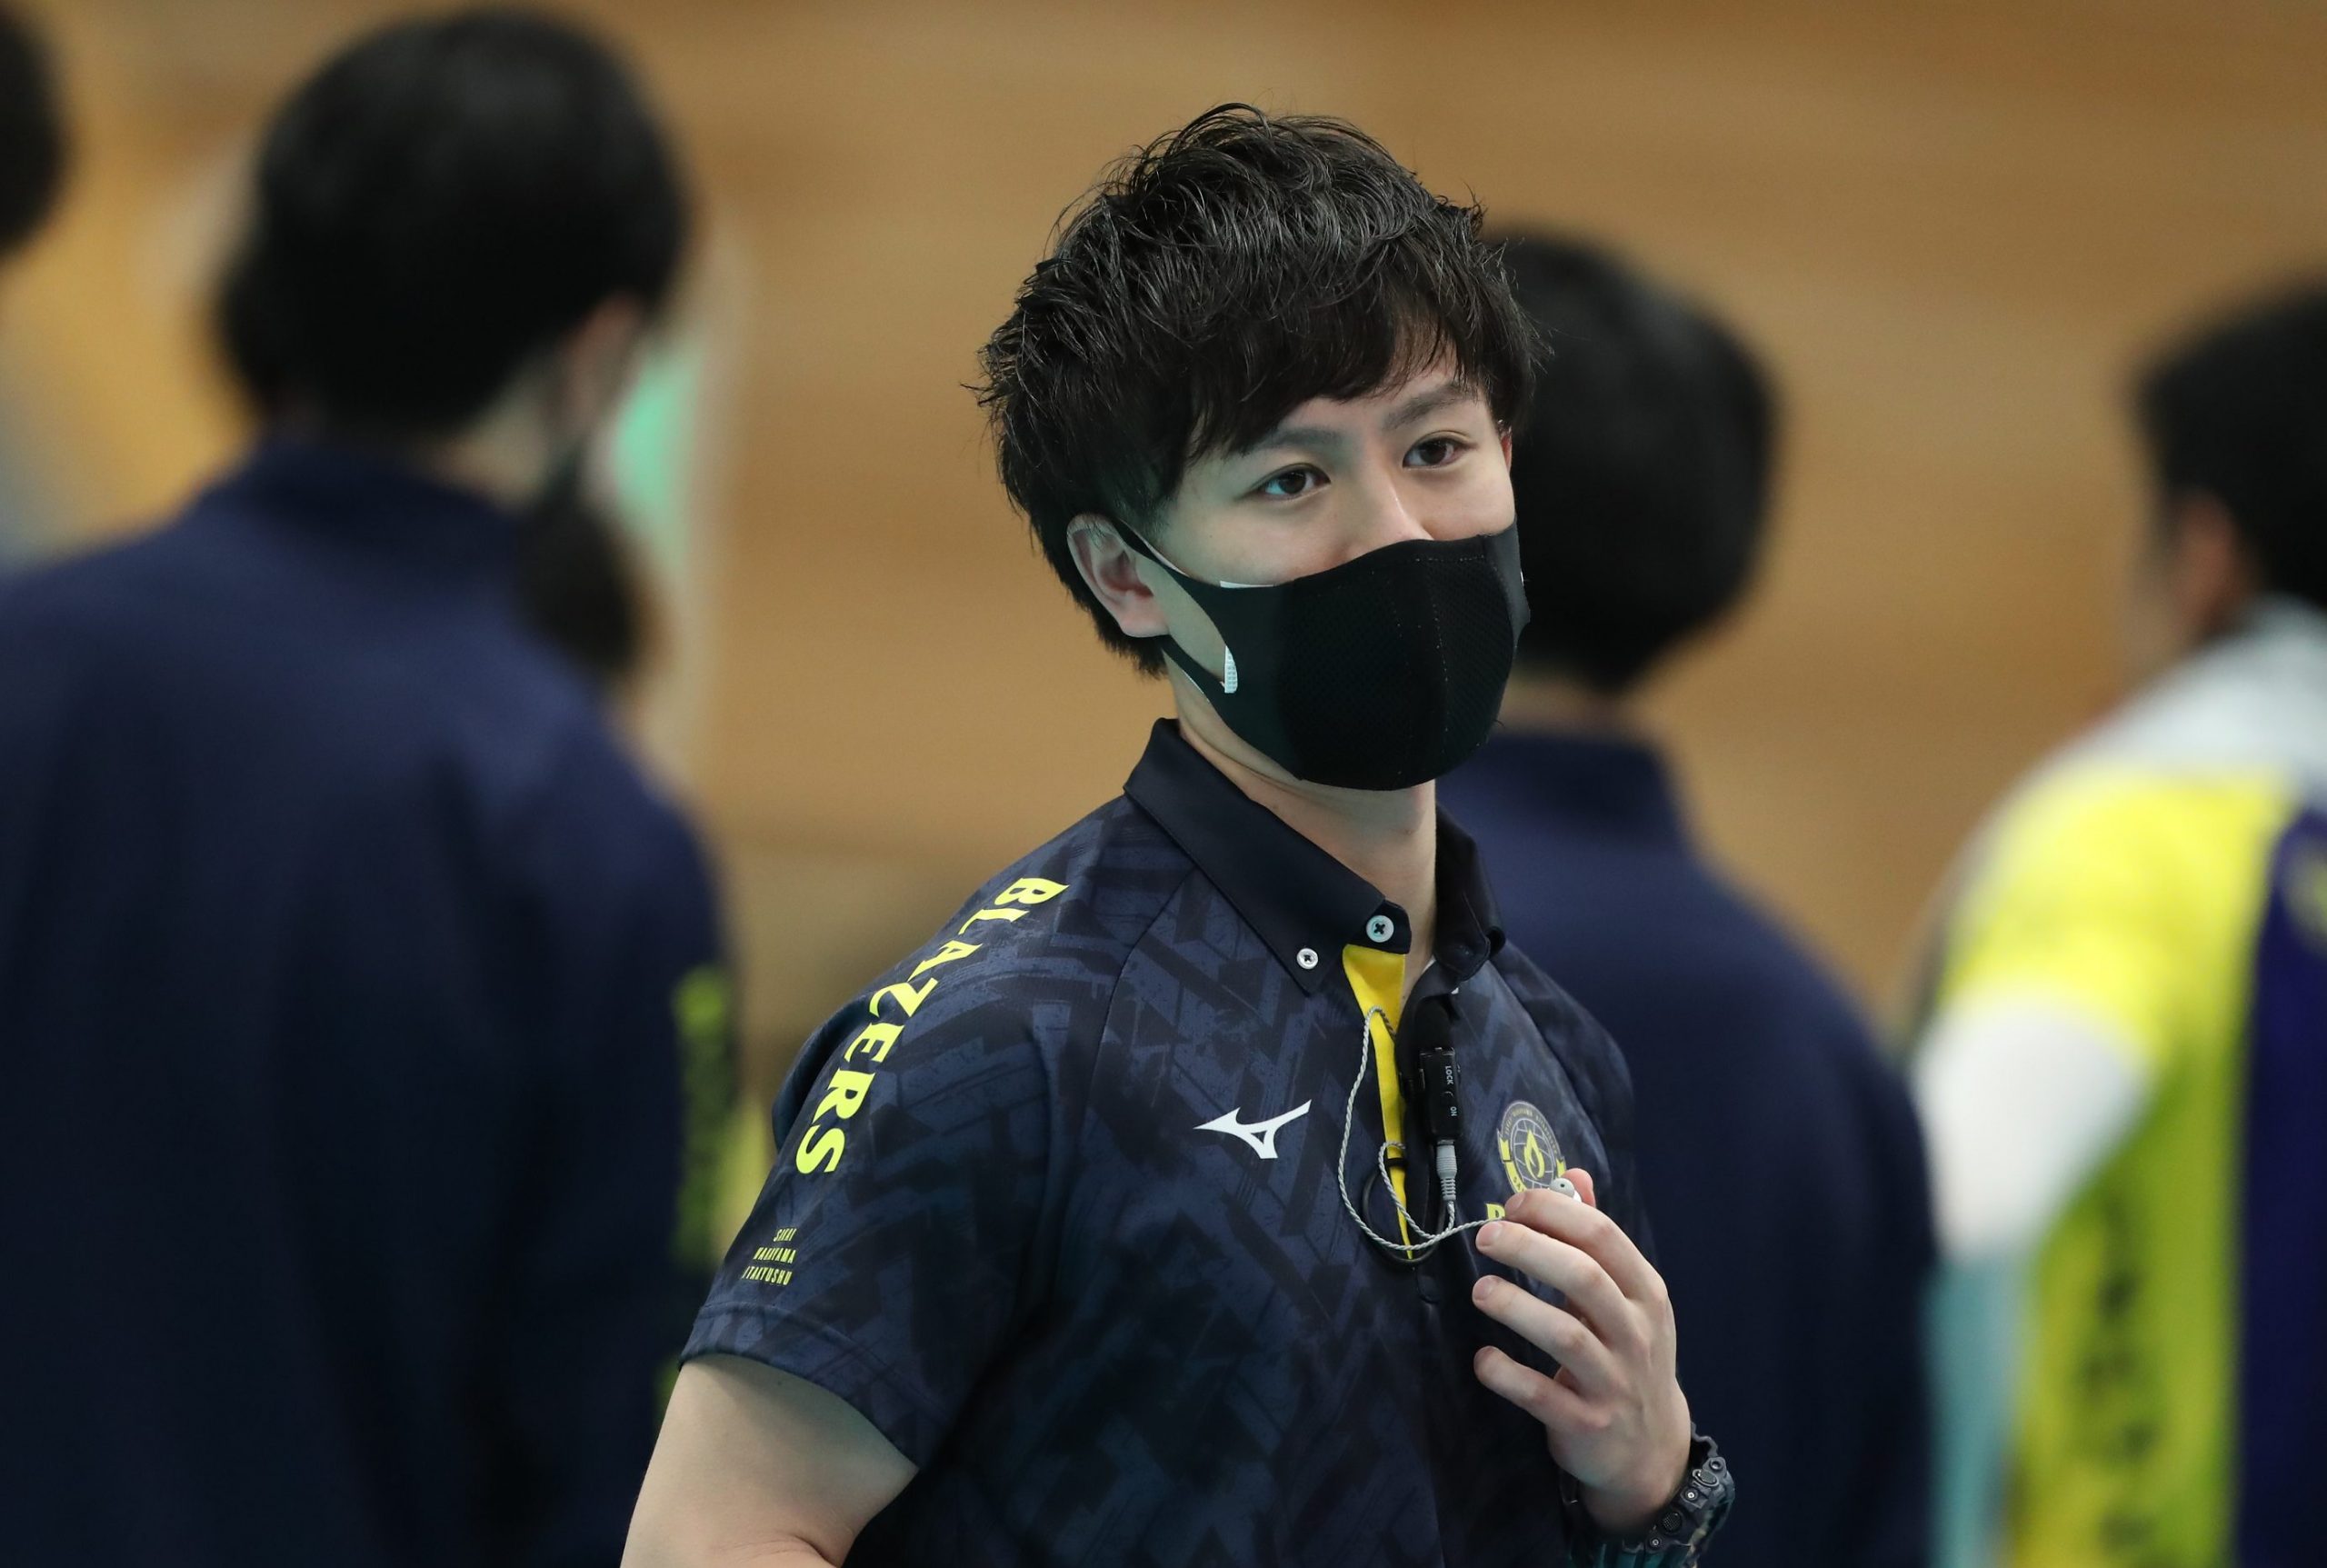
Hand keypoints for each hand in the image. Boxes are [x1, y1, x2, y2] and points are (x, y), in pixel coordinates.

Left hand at [1470, 1169, 1691, 1534]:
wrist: (1650, 1449)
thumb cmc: (1627, 1355)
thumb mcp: (1626, 1297)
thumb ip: (1597, 1237)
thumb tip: (1572, 1173)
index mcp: (1645, 1293)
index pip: (1603, 1236)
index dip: (1554, 1212)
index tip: (1512, 1202)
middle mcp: (1636, 1333)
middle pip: (1584, 1278)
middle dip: (1530, 1249)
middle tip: (1485, 1236)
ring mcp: (1614, 1381)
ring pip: (1566, 1335)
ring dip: (1516, 1306)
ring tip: (1481, 1290)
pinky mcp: (1587, 1424)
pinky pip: (1541, 1394)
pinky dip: (1507, 1374)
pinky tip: (1484, 1358)